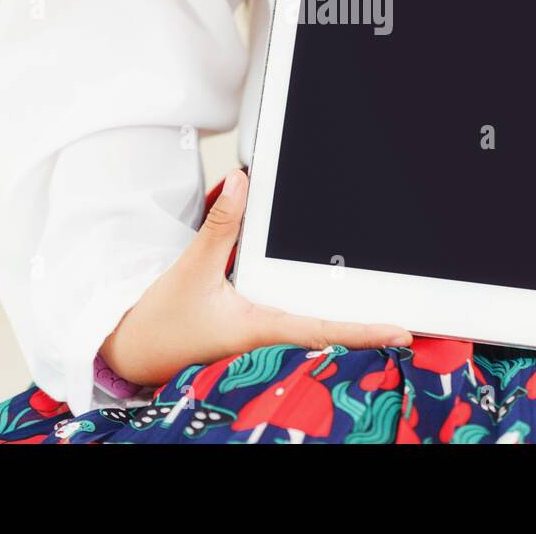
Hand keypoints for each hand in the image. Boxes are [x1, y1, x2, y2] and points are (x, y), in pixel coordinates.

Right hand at [101, 169, 412, 385]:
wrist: (129, 352)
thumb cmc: (159, 323)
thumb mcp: (191, 269)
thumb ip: (219, 225)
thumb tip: (239, 183)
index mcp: (259, 325)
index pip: (321, 330)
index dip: (363, 332)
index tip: (401, 332)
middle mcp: (265, 334)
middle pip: (325, 329)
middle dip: (363, 326)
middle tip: (405, 321)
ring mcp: (258, 337)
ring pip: (308, 324)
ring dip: (338, 319)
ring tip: (375, 314)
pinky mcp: (247, 330)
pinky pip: (286, 318)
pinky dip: (307, 309)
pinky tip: (316, 296)